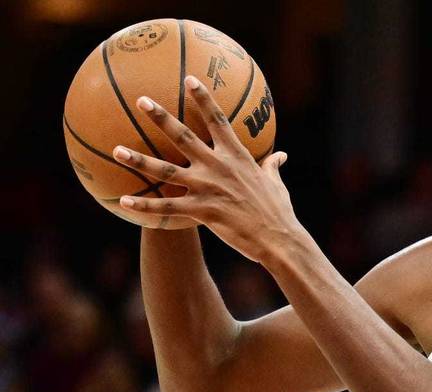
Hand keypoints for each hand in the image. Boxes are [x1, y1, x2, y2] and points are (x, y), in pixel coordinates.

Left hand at [111, 76, 305, 264]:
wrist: (277, 238)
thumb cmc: (278, 211)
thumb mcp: (276, 183)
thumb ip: (273, 166)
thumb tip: (281, 155)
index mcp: (237, 156)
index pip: (217, 120)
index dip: (203, 98)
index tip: (189, 79)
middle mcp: (218, 166)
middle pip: (183, 136)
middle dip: (161, 117)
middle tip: (141, 100)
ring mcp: (207, 188)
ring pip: (165, 170)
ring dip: (139, 160)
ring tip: (116, 151)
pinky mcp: (201, 211)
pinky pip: (166, 208)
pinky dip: (144, 206)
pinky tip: (123, 201)